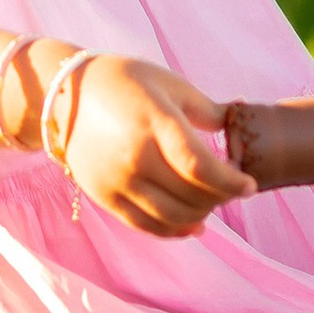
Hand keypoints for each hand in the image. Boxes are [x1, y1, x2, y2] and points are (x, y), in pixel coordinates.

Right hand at [57, 53, 257, 239]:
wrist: (63, 95)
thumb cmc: (124, 81)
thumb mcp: (168, 83)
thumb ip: (206, 109)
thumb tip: (240, 121)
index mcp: (155, 122)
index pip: (200, 166)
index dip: (231, 182)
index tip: (250, 185)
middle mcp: (134, 156)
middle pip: (191, 195)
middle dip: (221, 198)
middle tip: (232, 190)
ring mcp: (117, 181)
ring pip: (172, 217)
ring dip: (201, 215)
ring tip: (212, 203)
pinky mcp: (104, 197)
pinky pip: (147, 226)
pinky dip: (175, 231)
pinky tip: (194, 225)